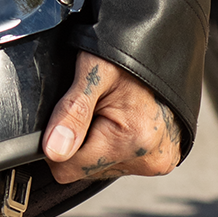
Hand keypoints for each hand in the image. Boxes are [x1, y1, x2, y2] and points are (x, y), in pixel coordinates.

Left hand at [42, 51, 181, 183]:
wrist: (163, 45)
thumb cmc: (127, 53)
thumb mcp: (92, 72)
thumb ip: (72, 113)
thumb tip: (54, 151)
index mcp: (133, 140)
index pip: (68, 170)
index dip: (58, 143)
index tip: (68, 116)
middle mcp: (150, 159)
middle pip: (86, 170)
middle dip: (81, 142)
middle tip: (95, 107)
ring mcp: (158, 163)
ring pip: (103, 168)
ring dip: (99, 144)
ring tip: (111, 110)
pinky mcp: (162, 161)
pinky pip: (121, 163)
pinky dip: (114, 145)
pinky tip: (122, 120)